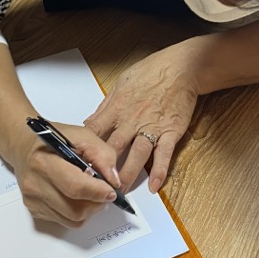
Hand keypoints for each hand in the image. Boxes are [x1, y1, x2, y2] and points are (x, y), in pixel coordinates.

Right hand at [12, 121, 120, 227]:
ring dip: (89, 210)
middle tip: (105, 192)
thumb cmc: (54, 138)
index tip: (112, 191)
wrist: (24, 145)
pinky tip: (76, 196)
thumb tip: (114, 181)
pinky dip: (76, 212)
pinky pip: (64, 221)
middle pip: (75, 210)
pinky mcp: (34, 209)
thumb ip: (103, 155)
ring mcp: (32, 199)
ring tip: (91, 193)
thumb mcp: (82, 135)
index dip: (98, 192)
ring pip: (72, 219)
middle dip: (97, 204)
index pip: (75, 186)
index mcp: (44, 161)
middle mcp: (34, 183)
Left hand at [84, 48, 198, 193]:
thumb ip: (106, 106)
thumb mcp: (121, 84)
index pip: (95, 130)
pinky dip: (159, 171)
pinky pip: (164, 154)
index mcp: (118, 108)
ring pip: (137, 155)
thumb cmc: (151, 72)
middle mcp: (132, 120)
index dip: (85, 147)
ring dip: (127, 174)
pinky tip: (154, 186)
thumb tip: (90, 122)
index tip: (77, 161)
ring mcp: (152, 127)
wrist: (181, 67)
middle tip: (94, 184)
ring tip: (120, 190)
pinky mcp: (171, 132)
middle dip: (103, 167)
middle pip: (113, 147)